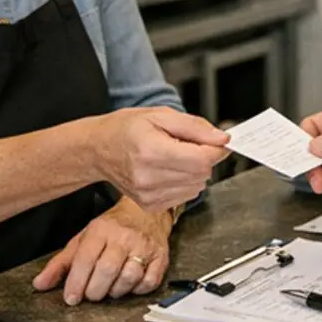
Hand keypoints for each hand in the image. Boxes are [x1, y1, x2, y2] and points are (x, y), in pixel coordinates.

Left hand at [32, 198, 171, 304]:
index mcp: (101, 230)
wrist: (146, 210)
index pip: (86, 259)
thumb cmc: (112, 227)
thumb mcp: (83, 239)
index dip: (76, 282)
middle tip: (90, 295)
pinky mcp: (160, 257)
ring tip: (109, 289)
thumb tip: (40, 284)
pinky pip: (149, 282)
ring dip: (115, 291)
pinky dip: (137, 290)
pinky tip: (129, 285)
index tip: (71, 298)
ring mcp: (144, 246)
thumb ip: (61, 263)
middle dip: (94, 291)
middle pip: (107, 270)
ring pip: (129, 278)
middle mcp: (123, 237)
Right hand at [90, 107, 229, 212]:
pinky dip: (184, 183)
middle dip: (203, 158)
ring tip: (175, 157)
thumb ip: (195, 127)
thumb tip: (222, 139)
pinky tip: (168, 170)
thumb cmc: (126, 129)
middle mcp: (149, 177)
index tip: (216, 141)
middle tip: (188, 145)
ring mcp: (148, 195)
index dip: (215, 149)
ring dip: (194, 172)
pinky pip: (184, 197)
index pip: (201, 160)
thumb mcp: (161, 115)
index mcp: (151, 151)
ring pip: (197, 187)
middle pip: (202, 174)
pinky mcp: (150, 206)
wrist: (99, 149)